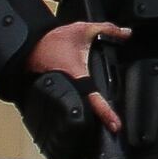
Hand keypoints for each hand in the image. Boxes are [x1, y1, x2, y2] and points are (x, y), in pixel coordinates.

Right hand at [24, 16, 128, 132]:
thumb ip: (107, 29)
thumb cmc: (55, 40)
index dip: (105, 113)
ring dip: (91, 118)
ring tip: (105, 124)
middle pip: (88, 112)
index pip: (94, 99)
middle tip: (115, 128)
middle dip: (101, 120)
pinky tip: (90, 113)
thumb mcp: (84, 30)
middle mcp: (70, 90)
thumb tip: (126, 32)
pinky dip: (81, 109)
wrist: (30, 45)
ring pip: (79, 111)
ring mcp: (62, 94)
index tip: (115, 125)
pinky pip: (71, 104)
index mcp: (77, 77)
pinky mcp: (56, 94)